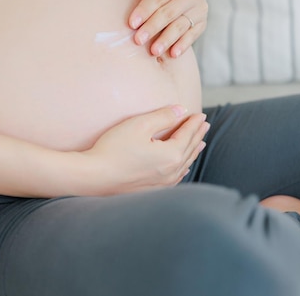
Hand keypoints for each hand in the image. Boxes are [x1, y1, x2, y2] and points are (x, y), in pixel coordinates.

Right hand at [81, 105, 208, 194]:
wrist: (94, 177)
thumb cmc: (114, 148)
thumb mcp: (139, 125)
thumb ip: (163, 116)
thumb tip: (182, 110)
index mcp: (171, 154)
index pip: (187, 135)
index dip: (194, 123)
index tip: (201, 114)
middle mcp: (171, 171)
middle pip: (189, 149)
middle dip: (197, 135)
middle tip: (205, 124)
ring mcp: (162, 183)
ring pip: (184, 164)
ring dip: (193, 151)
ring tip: (200, 143)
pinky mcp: (152, 190)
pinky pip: (176, 177)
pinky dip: (183, 167)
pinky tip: (183, 167)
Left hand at [126, 0, 207, 57]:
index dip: (145, 10)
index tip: (131, 23)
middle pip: (171, 12)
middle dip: (153, 27)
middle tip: (138, 40)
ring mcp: (200, 6)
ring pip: (182, 25)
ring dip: (167, 39)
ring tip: (153, 51)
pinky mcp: (202, 20)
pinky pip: (193, 34)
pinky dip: (183, 44)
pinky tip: (173, 54)